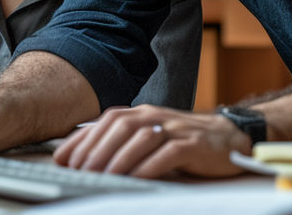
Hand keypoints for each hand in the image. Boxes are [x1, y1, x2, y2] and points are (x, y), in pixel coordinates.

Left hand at [53, 105, 249, 178]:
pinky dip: (150, 165)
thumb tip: (82, 157)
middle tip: (81, 171)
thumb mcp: (149, 137)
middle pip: (121, 127)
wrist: (228, 137)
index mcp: (142, 113)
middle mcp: (155, 116)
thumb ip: (121, 143)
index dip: (82, 139)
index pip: (106, 121)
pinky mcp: (193, 144)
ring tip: (104, 176)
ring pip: (141, 138)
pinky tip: (136, 177)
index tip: (63, 159)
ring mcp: (175, 128)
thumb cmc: (182, 140)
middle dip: (97, 150)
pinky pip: (168, 153)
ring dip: (119, 158)